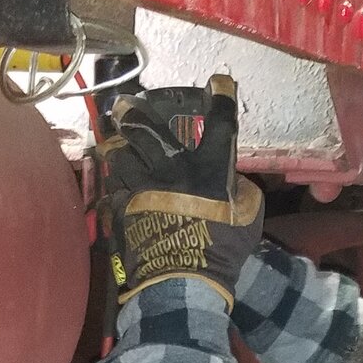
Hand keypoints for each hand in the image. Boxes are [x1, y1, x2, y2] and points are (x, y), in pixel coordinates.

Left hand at [96, 76, 263, 304]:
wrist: (183, 279)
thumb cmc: (222, 250)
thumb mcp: (249, 218)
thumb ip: (242, 192)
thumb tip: (234, 182)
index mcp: (209, 168)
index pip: (220, 124)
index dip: (222, 99)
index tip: (219, 82)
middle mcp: (174, 167)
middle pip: (150, 128)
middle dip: (137, 111)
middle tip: (127, 103)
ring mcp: (145, 185)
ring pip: (123, 153)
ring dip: (118, 146)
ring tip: (113, 142)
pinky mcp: (126, 206)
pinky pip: (114, 186)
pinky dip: (113, 181)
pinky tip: (112, 179)